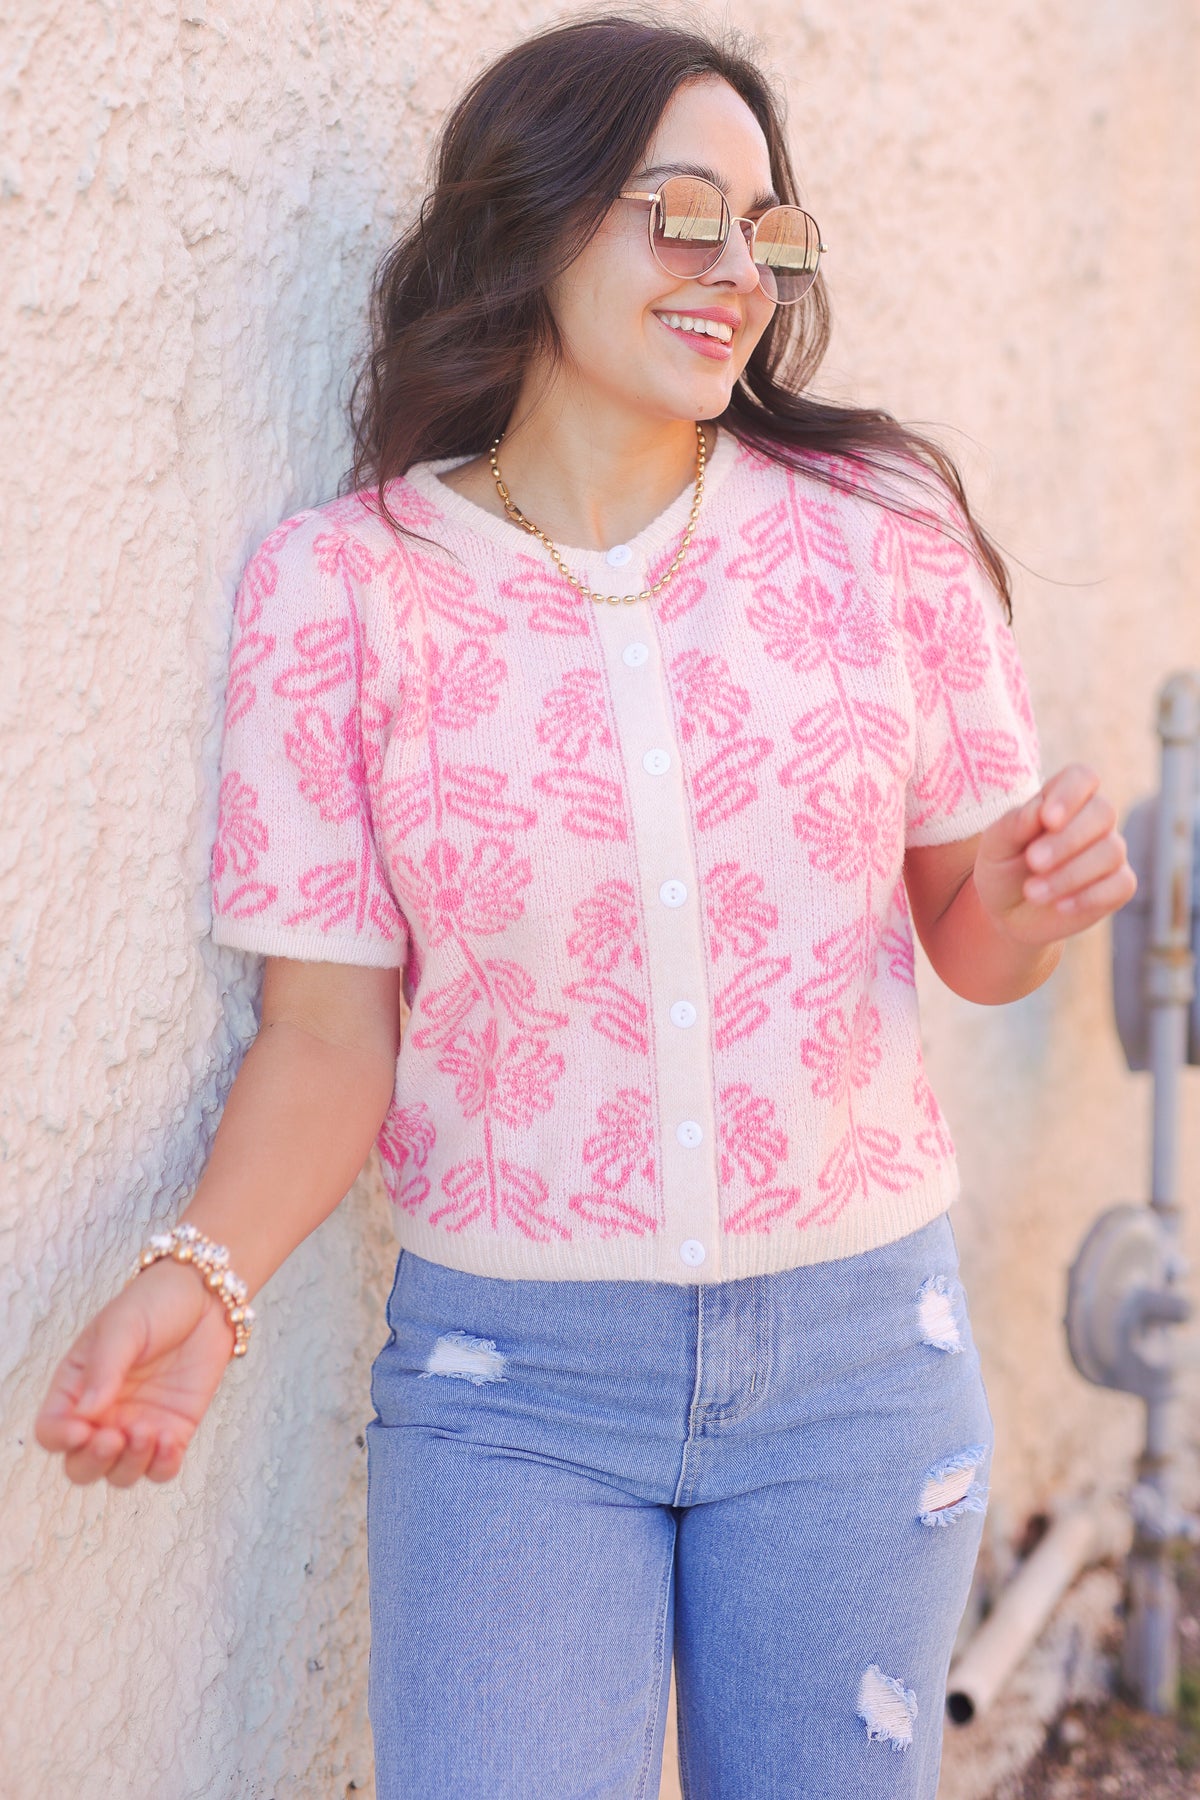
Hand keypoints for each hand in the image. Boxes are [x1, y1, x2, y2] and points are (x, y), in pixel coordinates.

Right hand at [34, 1259, 238, 1486]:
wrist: (207, 1299)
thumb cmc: (155, 1304)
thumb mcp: (123, 1325)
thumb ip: (104, 1368)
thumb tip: (85, 1413)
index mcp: (76, 1388)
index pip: (51, 1429)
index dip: (61, 1438)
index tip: (83, 1430)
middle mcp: (102, 1415)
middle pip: (81, 1465)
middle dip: (93, 1462)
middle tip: (114, 1438)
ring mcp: (137, 1426)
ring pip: (120, 1473)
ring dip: (130, 1465)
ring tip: (148, 1432)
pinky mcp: (173, 1431)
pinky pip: (161, 1469)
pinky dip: (162, 1466)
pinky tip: (170, 1441)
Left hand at [973, 762, 1137, 946]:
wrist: (1007, 914)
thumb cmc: (1002, 869)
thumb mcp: (994, 847)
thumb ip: (1013, 824)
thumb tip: (1039, 810)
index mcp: (1062, 800)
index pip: (1082, 777)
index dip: (1070, 794)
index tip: (1047, 819)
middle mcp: (1092, 820)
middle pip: (1103, 812)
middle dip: (1068, 839)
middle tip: (1033, 862)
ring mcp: (1109, 852)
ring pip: (1111, 851)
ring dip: (1070, 874)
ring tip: (1032, 892)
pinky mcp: (1118, 886)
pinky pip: (1121, 885)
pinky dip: (1089, 896)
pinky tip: (1060, 906)